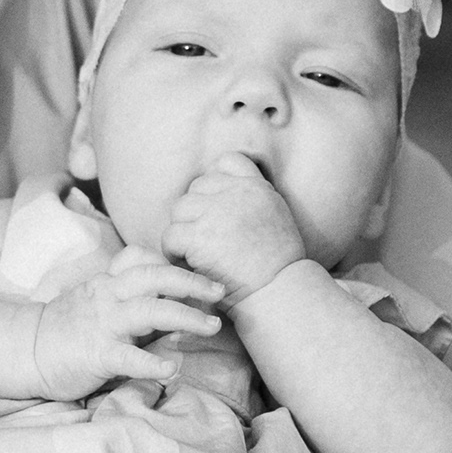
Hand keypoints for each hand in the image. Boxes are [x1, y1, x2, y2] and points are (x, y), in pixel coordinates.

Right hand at [28, 247, 227, 396]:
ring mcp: (103, 324)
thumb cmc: (67, 328)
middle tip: (222, 291)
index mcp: (109, 282)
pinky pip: (129, 357)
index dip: (175, 264)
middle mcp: (109, 296)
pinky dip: (152, 363)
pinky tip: (172, 369)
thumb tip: (170, 300)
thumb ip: (129, 296)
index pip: (145, 261)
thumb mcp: (97, 300)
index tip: (204, 275)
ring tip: (213, 326)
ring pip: (151, 310)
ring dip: (186, 316)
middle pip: (156, 278)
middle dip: (193, 282)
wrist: (26, 350)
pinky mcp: (97, 354)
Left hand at [163, 153, 307, 300]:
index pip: (227, 161)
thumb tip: (224, 199)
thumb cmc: (280, 267)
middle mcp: (237, 193)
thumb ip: (253, 202)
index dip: (215, 181)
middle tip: (201, 238)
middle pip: (197, 187)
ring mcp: (217, 212)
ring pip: (180, 209)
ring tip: (191, 252)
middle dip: (196, 211)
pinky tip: (185, 263)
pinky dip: (173, 251)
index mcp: (257, 187)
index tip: (215, 206)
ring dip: (182, 230)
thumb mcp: (276, 219)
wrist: (280, 291)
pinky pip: (171, 235)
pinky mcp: (200, 236)